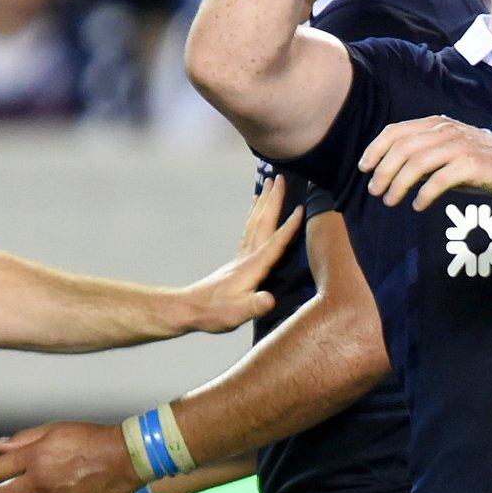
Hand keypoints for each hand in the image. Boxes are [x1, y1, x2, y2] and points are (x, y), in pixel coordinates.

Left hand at [179, 174, 303, 333]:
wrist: (189, 310)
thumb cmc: (215, 314)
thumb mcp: (236, 315)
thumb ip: (254, 306)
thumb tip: (270, 300)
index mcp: (252, 267)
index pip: (274, 243)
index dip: (289, 227)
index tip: (302, 208)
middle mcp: (247, 256)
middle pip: (263, 222)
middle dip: (273, 200)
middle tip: (280, 177)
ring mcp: (241, 256)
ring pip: (255, 222)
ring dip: (264, 202)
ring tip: (270, 183)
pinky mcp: (238, 259)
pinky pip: (249, 229)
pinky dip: (255, 214)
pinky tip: (256, 207)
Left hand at [360, 115, 491, 209]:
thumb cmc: (478, 161)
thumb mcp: (446, 153)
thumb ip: (421, 157)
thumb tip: (389, 173)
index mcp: (435, 125)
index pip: (396, 132)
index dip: (375, 149)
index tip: (364, 168)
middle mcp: (445, 131)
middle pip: (402, 149)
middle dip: (383, 171)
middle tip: (376, 191)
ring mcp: (459, 146)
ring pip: (417, 163)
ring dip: (399, 184)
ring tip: (391, 201)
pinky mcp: (472, 164)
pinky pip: (440, 180)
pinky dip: (424, 194)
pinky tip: (418, 205)